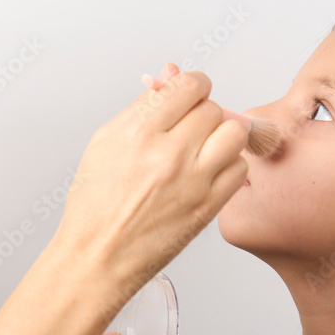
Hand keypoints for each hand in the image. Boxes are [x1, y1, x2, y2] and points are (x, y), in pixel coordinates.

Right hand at [54, 61, 249, 292]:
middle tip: (190, 126)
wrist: (98, 256)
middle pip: (213, 108)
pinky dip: (227, 165)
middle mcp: (169, 154)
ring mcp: (192, 181)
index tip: (192, 91)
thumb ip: (142, 107)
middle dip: (202, 112)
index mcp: (139, 132)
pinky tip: (207, 172)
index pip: (189, 86)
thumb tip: (169, 79)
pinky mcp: (208, 207)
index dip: (194, 84)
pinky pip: (239, 168)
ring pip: (234, 134)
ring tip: (204, 147)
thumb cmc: (95, 204)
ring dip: (222, 135)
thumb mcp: (105, 142)